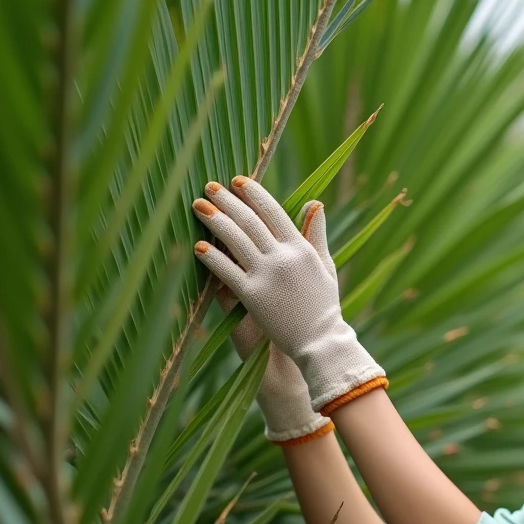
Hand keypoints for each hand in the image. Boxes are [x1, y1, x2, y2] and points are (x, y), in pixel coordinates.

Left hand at [193, 176, 386, 414]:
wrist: (320, 342)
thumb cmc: (323, 306)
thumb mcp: (325, 266)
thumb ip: (316, 234)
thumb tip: (315, 203)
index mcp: (301, 248)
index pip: (274, 212)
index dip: (254, 194)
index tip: (238, 181)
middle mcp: (283, 257)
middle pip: (250, 221)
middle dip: (228, 201)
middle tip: (209, 186)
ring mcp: (267, 276)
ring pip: (236, 240)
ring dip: (214, 220)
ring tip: (198, 206)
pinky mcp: (252, 296)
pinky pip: (227, 271)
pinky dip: (212, 257)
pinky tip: (198, 246)